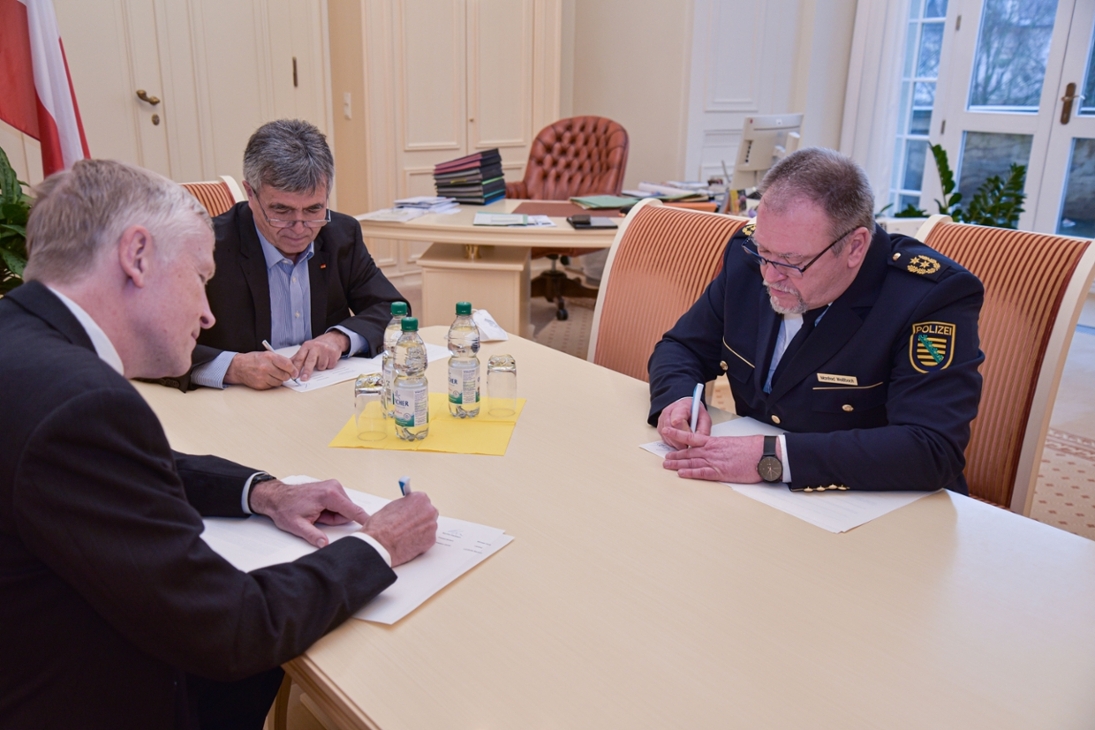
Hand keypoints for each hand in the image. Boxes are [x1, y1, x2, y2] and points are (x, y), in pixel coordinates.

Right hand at [224, 351, 298, 389]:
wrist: (239, 367)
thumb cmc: (254, 359)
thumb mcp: (267, 354)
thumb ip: (280, 360)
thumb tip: (293, 368)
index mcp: (269, 357)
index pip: (287, 365)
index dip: (293, 370)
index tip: (295, 372)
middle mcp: (266, 367)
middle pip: (285, 375)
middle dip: (287, 375)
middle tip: (284, 374)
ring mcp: (262, 377)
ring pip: (280, 382)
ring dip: (279, 380)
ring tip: (274, 375)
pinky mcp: (260, 385)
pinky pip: (272, 386)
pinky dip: (272, 383)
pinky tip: (268, 378)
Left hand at [249, 478, 368, 546]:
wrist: (276, 497)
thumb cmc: (285, 508)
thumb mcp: (297, 526)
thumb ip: (313, 536)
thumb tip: (325, 545)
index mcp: (329, 495)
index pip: (354, 510)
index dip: (365, 519)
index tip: (376, 524)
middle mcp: (334, 487)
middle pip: (348, 511)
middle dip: (335, 520)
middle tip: (318, 520)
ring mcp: (334, 486)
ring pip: (344, 509)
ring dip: (332, 515)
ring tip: (316, 515)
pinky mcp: (332, 488)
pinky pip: (339, 504)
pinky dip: (331, 510)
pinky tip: (318, 510)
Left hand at [291, 331, 349, 380]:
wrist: (333, 339)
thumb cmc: (317, 346)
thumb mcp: (306, 349)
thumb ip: (297, 357)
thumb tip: (287, 366)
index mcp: (307, 346)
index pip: (300, 358)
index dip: (296, 368)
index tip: (294, 376)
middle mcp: (315, 346)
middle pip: (310, 361)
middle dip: (306, 371)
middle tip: (303, 379)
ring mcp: (325, 349)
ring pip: (321, 366)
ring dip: (321, 367)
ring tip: (322, 361)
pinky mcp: (333, 353)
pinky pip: (330, 366)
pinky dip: (329, 365)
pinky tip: (328, 360)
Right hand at [360, 492, 438, 566]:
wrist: (380, 545)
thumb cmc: (381, 526)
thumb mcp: (390, 507)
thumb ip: (403, 505)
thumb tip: (404, 508)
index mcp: (420, 498)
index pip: (422, 501)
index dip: (415, 508)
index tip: (412, 512)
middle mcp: (429, 510)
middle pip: (428, 513)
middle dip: (420, 519)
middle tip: (409, 525)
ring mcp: (432, 526)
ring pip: (428, 527)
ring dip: (421, 530)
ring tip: (407, 535)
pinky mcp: (431, 540)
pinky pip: (427, 539)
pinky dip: (420, 541)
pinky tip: (409, 543)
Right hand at [657, 396, 711, 449]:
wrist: (687, 408)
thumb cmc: (695, 413)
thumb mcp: (704, 419)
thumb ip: (703, 430)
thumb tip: (700, 443)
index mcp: (681, 407)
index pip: (677, 421)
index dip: (683, 433)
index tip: (690, 440)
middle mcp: (668, 412)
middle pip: (670, 430)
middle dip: (679, 441)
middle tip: (688, 446)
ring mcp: (662, 419)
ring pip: (666, 436)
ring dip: (675, 443)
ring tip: (685, 445)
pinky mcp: (659, 427)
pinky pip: (664, 438)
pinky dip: (672, 443)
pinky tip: (679, 442)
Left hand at [663, 434, 767, 482]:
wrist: (764, 453)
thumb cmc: (752, 448)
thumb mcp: (734, 443)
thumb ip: (722, 447)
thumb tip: (717, 450)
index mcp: (715, 442)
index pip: (691, 437)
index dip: (677, 434)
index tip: (667, 431)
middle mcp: (712, 450)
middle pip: (689, 452)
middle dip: (675, 455)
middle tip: (665, 457)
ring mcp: (715, 461)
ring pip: (691, 462)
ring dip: (678, 464)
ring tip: (668, 465)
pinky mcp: (721, 472)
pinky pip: (702, 473)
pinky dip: (690, 473)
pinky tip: (681, 474)